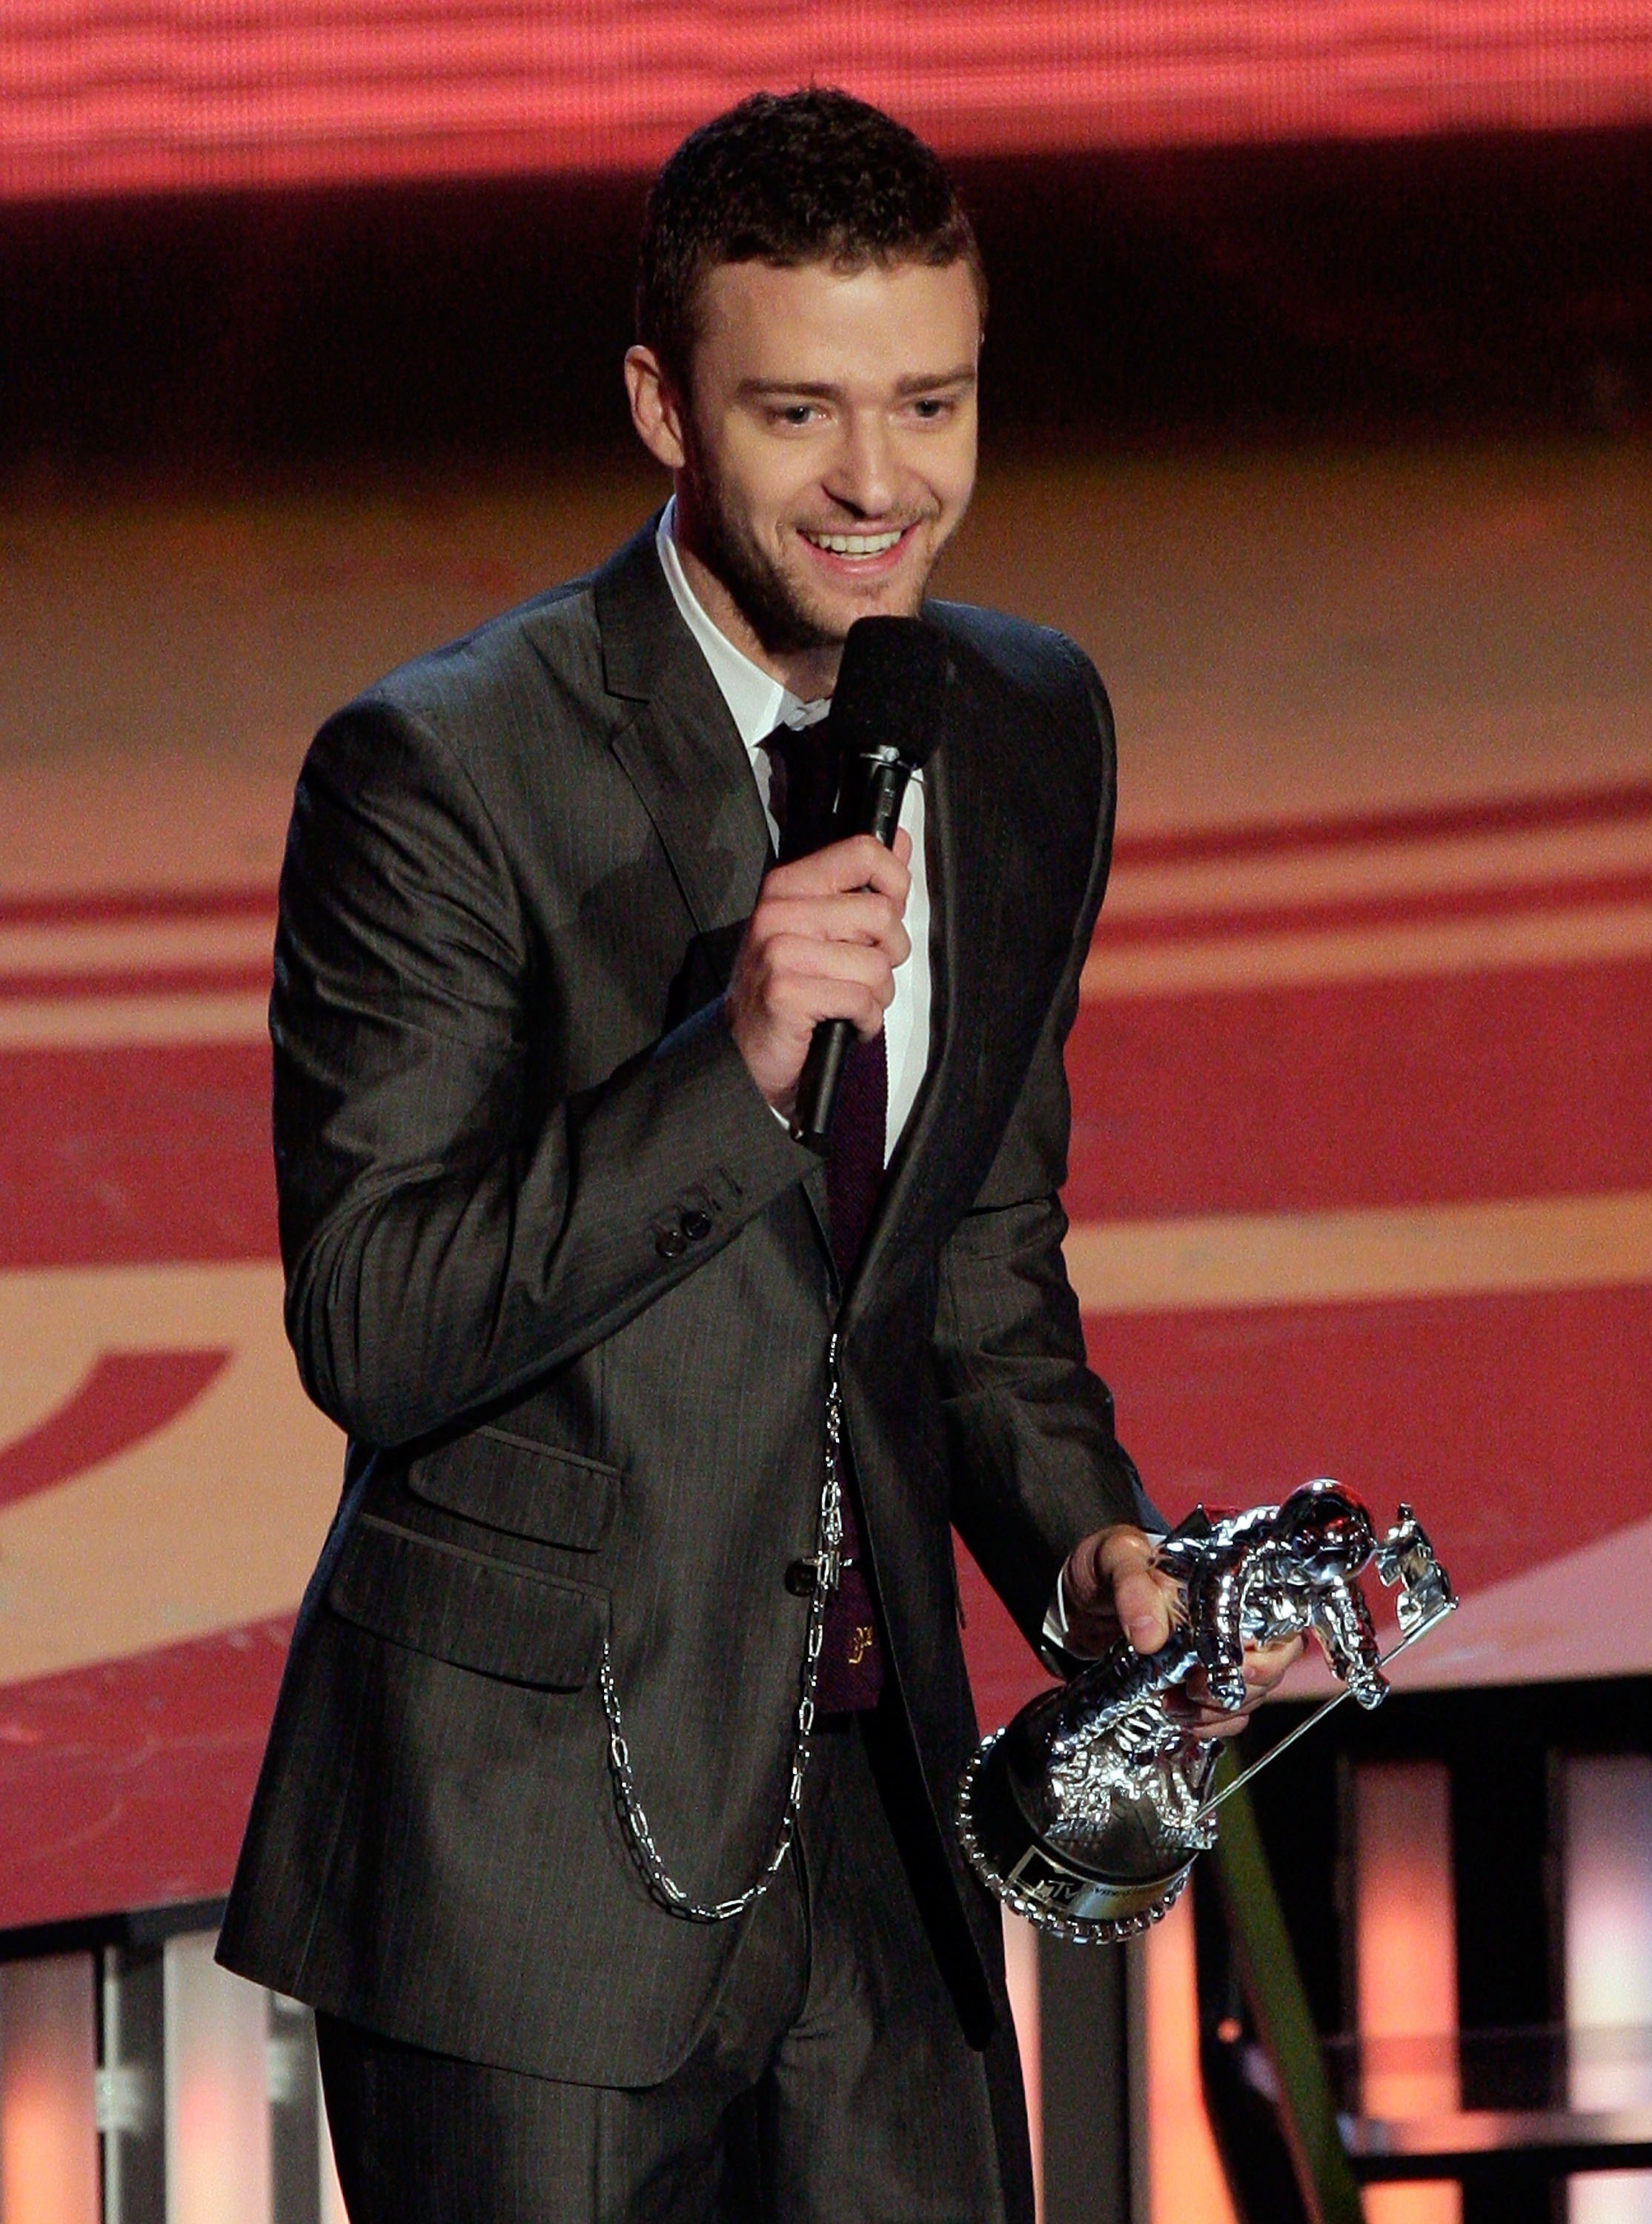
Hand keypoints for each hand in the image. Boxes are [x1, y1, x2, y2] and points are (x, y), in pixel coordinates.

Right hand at [725, 830, 911, 1112]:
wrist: (742, 1054)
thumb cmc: (788, 991)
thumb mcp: (819, 929)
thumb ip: (860, 885)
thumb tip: (900, 842)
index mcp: (788, 886)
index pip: (863, 852)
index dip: (894, 883)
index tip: (886, 914)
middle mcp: (778, 912)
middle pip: (881, 915)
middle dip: (889, 953)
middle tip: (862, 973)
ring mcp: (779, 952)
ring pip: (876, 964)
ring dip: (877, 995)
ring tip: (851, 1002)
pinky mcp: (786, 993)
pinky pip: (861, 1000)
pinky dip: (866, 1021)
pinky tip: (846, 1024)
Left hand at [1058, 1524, 1303, 1739]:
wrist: (1075, 1597)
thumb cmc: (1104, 1565)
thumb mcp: (1112, 1558)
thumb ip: (1131, 1587)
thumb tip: (1150, 1637)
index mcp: (1228, 1576)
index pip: (1282, 1609)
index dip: (1269, 1646)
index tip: (1236, 1665)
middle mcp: (1236, 1615)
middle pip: (1276, 1659)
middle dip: (1244, 1684)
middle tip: (1197, 1687)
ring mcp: (1221, 1652)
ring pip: (1254, 1692)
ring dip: (1220, 1709)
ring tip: (1175, 1703)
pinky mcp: (1201, 1682)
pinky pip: (1227, 1714)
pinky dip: (1209, 1724)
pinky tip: (1178, 1717)